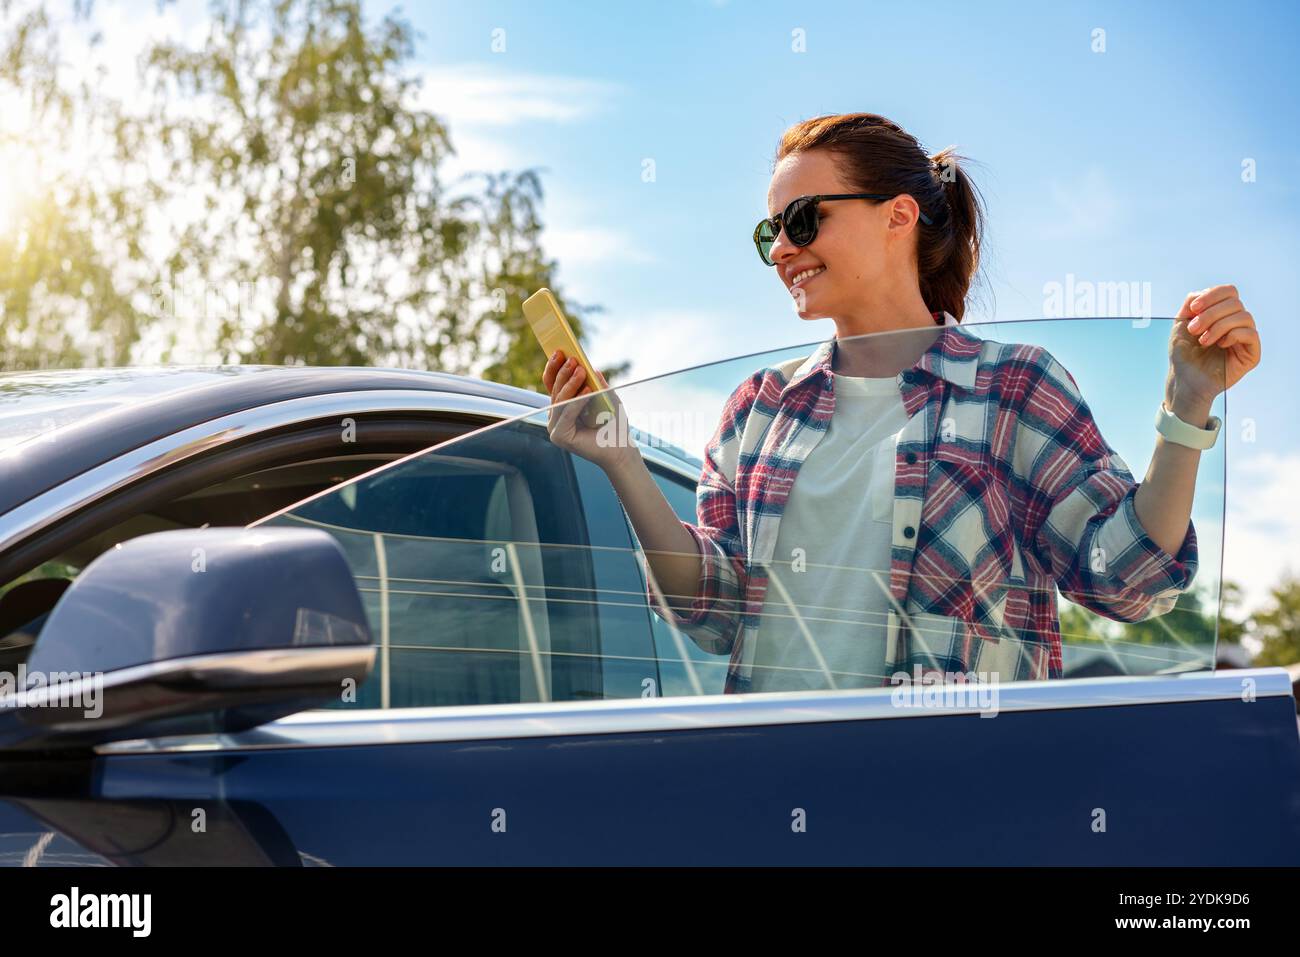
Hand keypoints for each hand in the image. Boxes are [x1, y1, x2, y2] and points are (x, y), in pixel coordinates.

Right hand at [541, 350, 633, 469]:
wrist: (620, 448)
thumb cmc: (613, 423)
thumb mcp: (607, 397)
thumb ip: (599, 384)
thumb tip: (592, 368)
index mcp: (562, 405)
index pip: (553, 383)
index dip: (554, 367)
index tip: (559, 350)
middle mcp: (555, 416)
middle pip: (555, 390)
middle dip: (563, 373)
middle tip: (572, 359)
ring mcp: (555, 427)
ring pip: (559, 401)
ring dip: (570, 384)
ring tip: (581, 370)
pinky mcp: (560, 437)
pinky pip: (566, 414)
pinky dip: (576, 401)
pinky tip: (587, 391)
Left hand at [1166, 283, 1260, 417]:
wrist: (1184, 379)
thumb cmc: (1183, 353)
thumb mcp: (1181, 322)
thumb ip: (1192, 302)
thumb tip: (1204, 293)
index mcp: (1222, 313)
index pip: (1229, 291)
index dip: (1212, 295)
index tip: (1193, 309)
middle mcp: (1237, 322)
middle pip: (1235, 302)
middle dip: (1210, 314)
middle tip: (1194, 330)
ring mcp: (1245, 337)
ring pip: (1244, 316)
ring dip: (1218, 326)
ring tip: (1203, 341)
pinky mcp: (1252, 353)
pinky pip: (1251, 334)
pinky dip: (1232, 335)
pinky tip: (1220, 345)